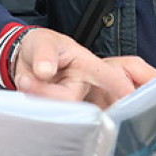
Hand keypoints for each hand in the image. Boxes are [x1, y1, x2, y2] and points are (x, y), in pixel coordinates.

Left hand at [12, 29, 155, 107]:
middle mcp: (82, 86)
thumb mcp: (43, 42)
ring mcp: (69, 101)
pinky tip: (27, 87)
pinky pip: (43, 114)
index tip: (129, 96)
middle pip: (70, 99)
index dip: (119, 86)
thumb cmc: (43, 46)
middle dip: (44, 91)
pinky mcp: (57, 112)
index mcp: (87, 65)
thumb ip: (45, 54)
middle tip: (26, 78)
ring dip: (34, 94)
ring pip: (54, 107)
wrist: (26, 59)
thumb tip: (45, 71)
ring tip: (26, 78)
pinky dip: (30, 101)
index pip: (107, 75)